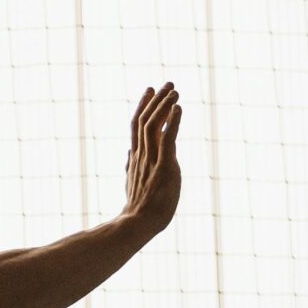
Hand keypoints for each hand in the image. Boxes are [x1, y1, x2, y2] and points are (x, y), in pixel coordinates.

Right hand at [119, 82, 181, 238]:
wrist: (138, 224)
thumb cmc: (138, 207)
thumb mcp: (132, 181)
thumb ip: (130, 164)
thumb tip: (128, 151)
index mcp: (136, 157)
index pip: (137, 125)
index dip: (143, 106)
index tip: (150, 90)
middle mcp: (142, 155)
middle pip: (145, 120)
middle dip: (157, 100)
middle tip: (168, 83)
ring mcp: (152, 161)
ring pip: (154, 126)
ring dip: (165, 106)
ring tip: (174, 91)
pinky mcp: (164, 168)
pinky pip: (167, 140)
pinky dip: (172, 123)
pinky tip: (178, 109)